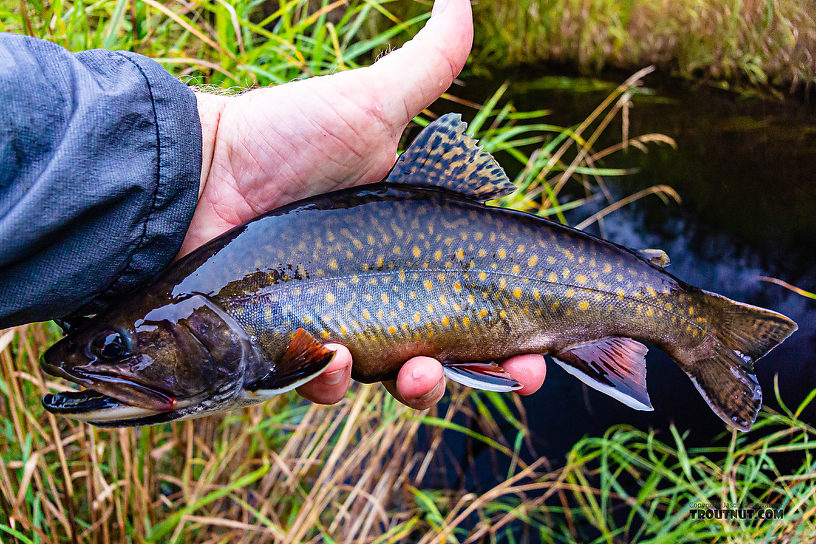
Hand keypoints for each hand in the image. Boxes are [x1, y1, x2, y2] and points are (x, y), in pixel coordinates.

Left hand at [187, 0, 546, 408]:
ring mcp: (337, 321)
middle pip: (453, 352)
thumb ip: (426, 68)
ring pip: (393, 377)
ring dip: (421, 387)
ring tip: (419, 374)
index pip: (482, 301)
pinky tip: (337, 358)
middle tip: (518, 375)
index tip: (543, 350)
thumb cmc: (287, 136)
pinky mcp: (287, 344)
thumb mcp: (368, 104)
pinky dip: (332, 379)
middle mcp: (385, 290)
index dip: (519, 335)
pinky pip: (318, 380)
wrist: (201, 171)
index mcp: (416, 248)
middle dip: (491, 373)